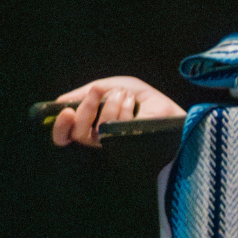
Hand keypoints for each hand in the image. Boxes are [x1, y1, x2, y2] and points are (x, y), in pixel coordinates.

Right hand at [51, 76, 185, 146]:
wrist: (178, 114)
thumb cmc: (150, 103)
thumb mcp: (122, 87)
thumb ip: (96, 90)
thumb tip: (64, 99)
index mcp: (95, 130)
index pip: (66, 138)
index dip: (59, 128)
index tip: (64, 112)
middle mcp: (103, 142)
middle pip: (79, 134)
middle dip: (85, 108)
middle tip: (95, 92)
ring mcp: (118, 149)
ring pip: (99, 130)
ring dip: (110, 104)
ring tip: (125, 95)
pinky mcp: (133, 150)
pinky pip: (118, 130)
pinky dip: (124, 111)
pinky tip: (134, 103)